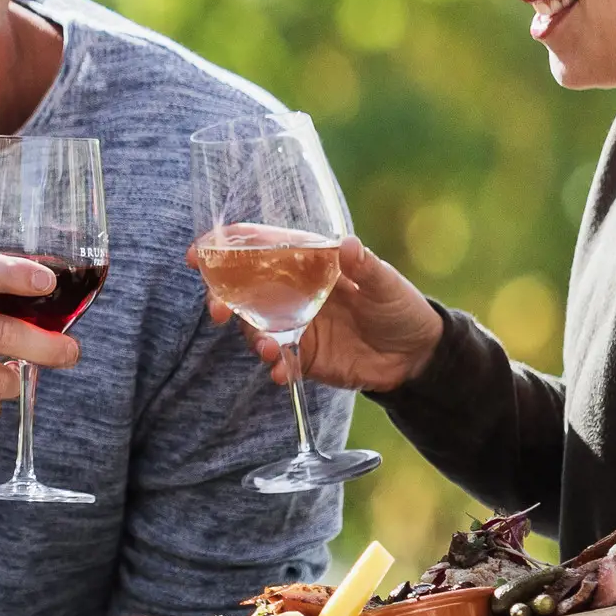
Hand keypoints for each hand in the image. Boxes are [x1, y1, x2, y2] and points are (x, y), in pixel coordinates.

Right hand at [206, 234, 443, 393]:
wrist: (416, 356)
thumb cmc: (401, 307)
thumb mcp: (387, 284)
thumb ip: (365, 266)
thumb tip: (347, 244)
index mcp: (308, 264)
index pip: (260, 249)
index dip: (226, 248)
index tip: (199, 253)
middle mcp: (293, 292)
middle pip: (243, 289)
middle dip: (221, 297)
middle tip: (216, 310)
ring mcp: (294, 325)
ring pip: (254, 326)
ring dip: (250, 336)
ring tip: (265, 348)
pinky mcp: (303, 356)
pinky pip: (278, 360)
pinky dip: (275, 366)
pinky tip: (280, 371)